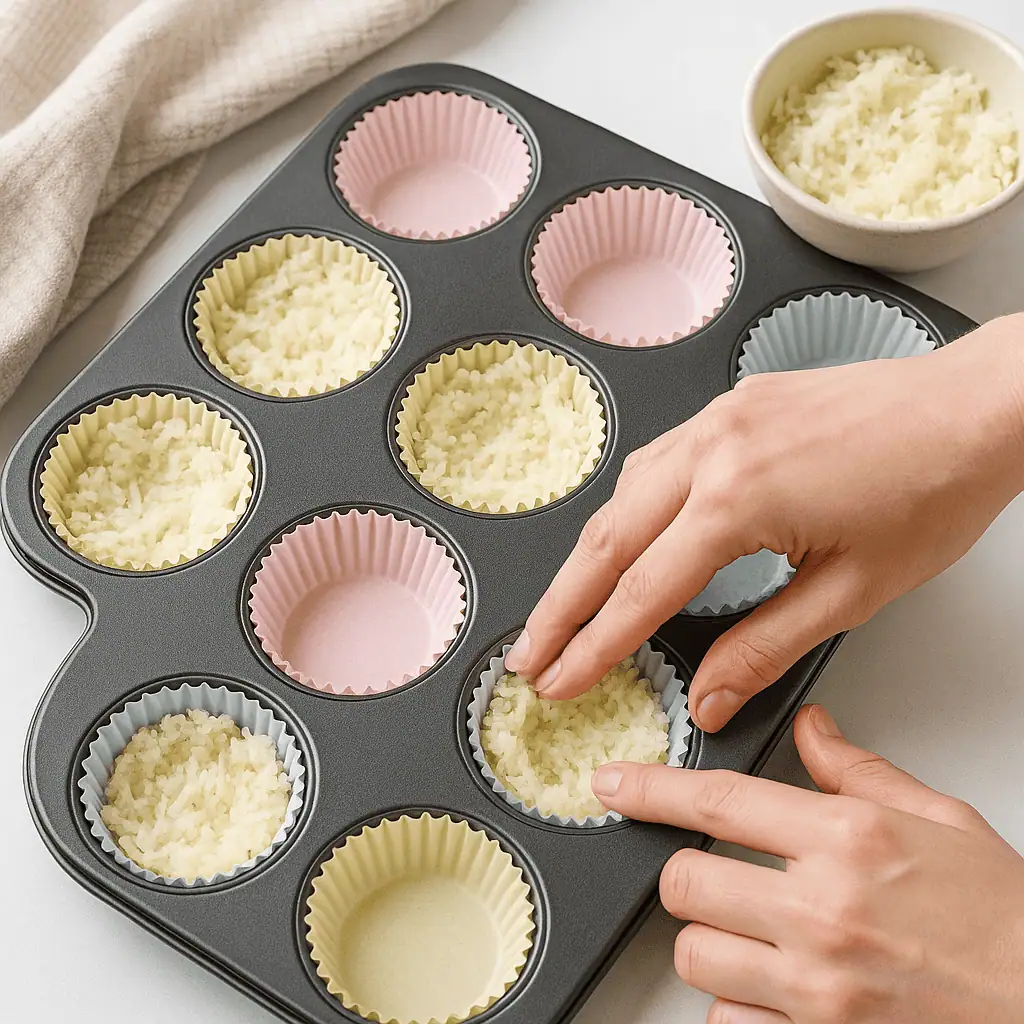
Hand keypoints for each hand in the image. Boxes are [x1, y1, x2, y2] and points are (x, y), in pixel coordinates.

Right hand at [505, 314, 1023, 730]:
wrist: (975, 408)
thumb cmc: (932, 491)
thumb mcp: (851, 591)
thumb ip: (764, 647)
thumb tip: (708, 694)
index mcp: (739, 499)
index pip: (642, 591)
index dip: (593, 646)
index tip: (558, 681)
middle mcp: (712, 449)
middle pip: (606, 540)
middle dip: (559, 607)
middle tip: (527, 655)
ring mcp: (716, 419)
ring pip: (622, 496)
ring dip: (586, 557)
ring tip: (562, 608)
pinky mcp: (730, 406)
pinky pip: (654, 460)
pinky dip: (625, 509)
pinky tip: (620, 536)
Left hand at [591, 704, 1023, 1022]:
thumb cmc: (1001, 919)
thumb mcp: (937, 819)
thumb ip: (858, 771)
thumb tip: (811, 729)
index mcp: (848, 839)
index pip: (717, 800)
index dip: (649, 788)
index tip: (612, 783)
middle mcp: (823, 909)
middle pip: (685, 882)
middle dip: (685, 875)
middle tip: (714, 876)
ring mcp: (816, 984)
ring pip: (694, 953)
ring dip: (710, 940)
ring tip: (754, 934)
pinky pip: (726, 1020)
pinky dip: (738, 1004)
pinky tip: (773, 987)